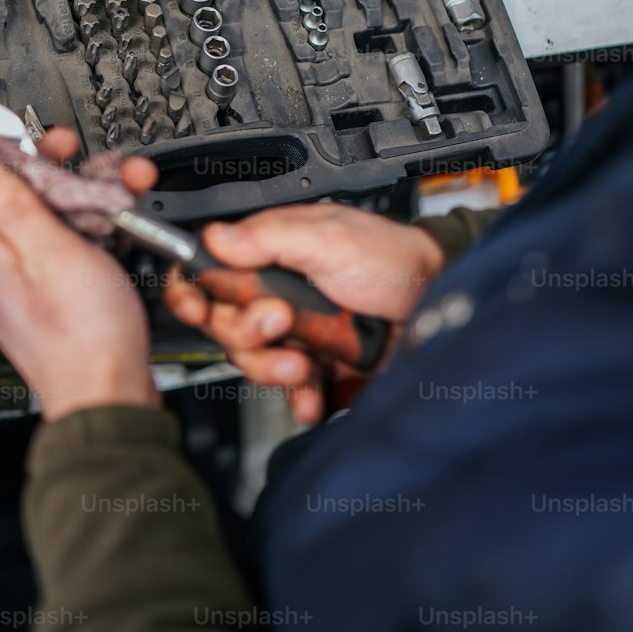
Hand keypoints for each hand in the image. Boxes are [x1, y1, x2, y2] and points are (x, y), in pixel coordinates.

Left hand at [0, 129, 160, 422]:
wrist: (112, 400)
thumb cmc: (85, 340)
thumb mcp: (51, 254)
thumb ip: (12, 205)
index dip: (25, 155)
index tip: (54, 141)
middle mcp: (5, 268)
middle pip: (31, 200)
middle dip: (71, 174)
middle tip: (101, 163)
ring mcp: (33, 285)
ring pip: (58, 222)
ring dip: (93, 199)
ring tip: (128, 187)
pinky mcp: (60, 298)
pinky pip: (74, 249)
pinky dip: (98, 231)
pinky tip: (122, 224)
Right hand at [164, 204, 443, 421]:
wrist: (439, 310)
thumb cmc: (394, 262)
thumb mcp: (330, 236)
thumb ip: (270, 236)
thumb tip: (216, 238)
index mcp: (272, 252)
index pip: (209, 271)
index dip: (193, 291)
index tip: (195, 306)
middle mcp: (278, 291)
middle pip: (222, 322)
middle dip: (245, 329)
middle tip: (279, 319)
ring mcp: (296, 331)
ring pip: (250, 359)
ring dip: (270, 364)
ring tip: (303, 359)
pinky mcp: (316, 366)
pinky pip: (286, 391)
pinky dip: (298, 395)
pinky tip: (314, 388)